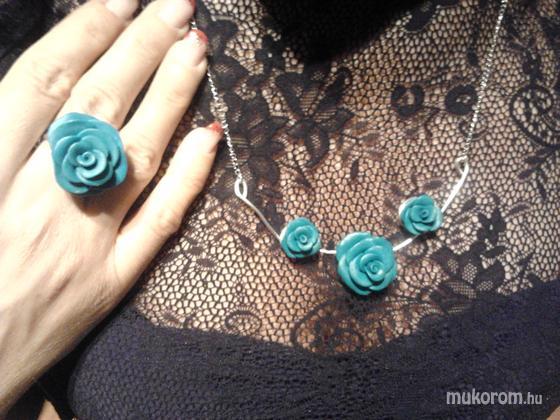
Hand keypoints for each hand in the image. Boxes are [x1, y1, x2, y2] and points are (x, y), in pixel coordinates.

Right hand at [0, 0, 218, 412]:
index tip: (122, 0)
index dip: (86, 35)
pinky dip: (189, 178)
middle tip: (178, 7)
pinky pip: (160, 223)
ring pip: (138, 156)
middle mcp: (39, 203)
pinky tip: (211, 137)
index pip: (42, 86)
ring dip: (172, 98)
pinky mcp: (112, 283)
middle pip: (100, 108)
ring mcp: (84, 245)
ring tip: (197, 49)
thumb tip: (32, 90)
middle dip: (141, 49)